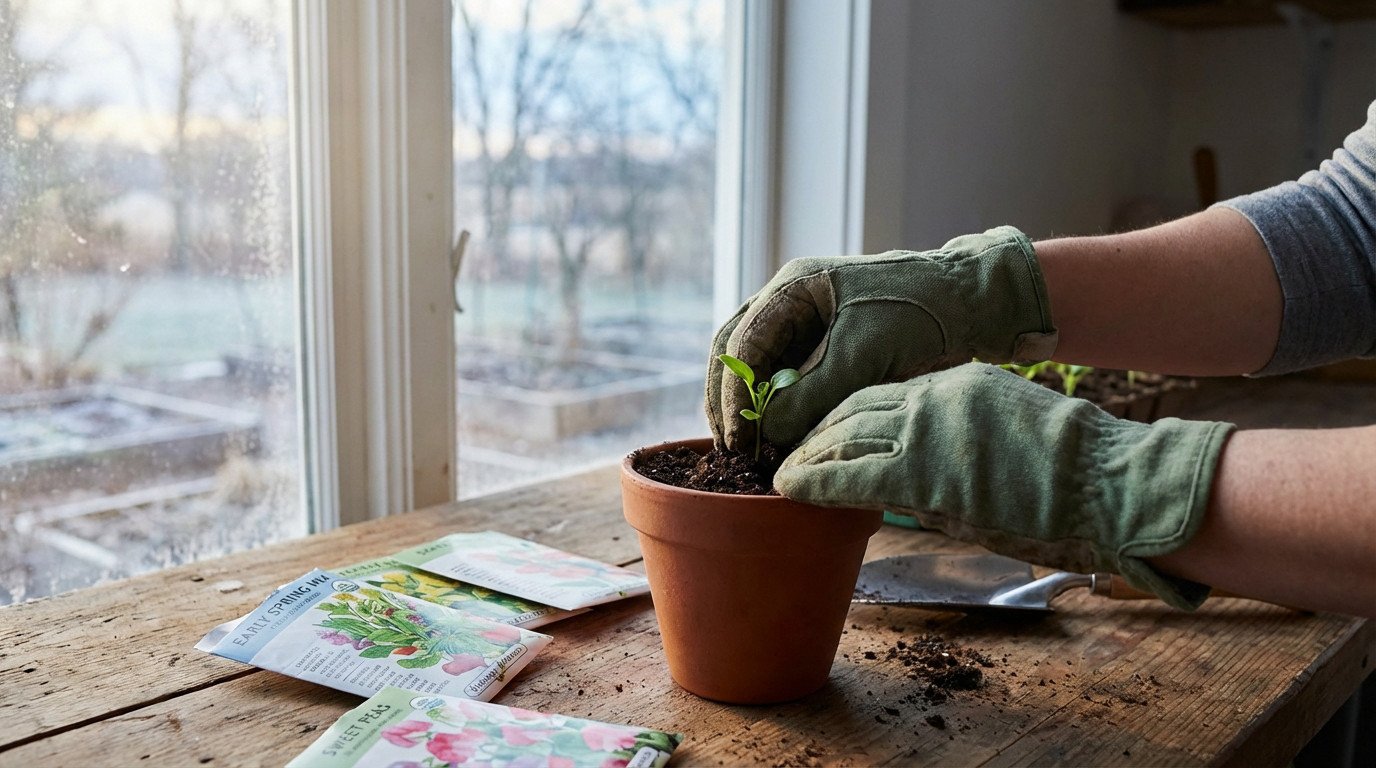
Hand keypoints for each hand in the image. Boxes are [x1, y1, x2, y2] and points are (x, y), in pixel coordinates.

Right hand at [706, 227, 1057, 451]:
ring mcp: (812, 324)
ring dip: (755, 410)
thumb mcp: (862, 355)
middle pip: (739, 355)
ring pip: (763, 371)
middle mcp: (794, 302)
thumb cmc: (923, 314)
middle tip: (735, 452)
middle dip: (731, 403)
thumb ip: (810, 394)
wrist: (978, 305)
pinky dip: (784, 410)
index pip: (739, 344)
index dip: (731, 396)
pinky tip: (787, 440)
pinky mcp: (833, 347)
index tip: (737, 440)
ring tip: (758, 452)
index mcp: (794, 286)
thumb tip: (766, 434)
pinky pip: (792, 380)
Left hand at [774, 363, 1235, 609]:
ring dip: (807, 455)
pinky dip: (815, 480)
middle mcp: (933, 397)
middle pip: (851, 408)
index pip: (879, 392)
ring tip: (780, 470)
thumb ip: (961, 433)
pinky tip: (789, 487)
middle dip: (814, 431)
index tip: (818, 428)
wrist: (1107, 480)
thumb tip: (926, 467)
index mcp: (956, 384)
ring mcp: (926, 432)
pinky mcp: (923, 473)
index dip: (841, 412)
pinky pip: (852, 475)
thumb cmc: (1074, 467)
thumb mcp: (1008, 425)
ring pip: (844, 436)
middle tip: (783, 448)